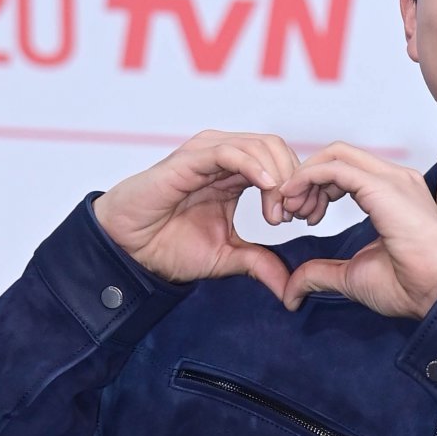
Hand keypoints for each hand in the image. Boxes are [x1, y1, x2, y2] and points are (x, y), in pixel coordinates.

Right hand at [90, 130, 322, 294]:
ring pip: (260, 145)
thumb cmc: (169, 246)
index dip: (301, 188)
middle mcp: (225, 158)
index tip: (306, 220)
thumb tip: (290, 289)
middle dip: (296, 181)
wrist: (130, 250)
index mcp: (236, 175)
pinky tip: (268, 188)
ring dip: (280, 177)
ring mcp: (208, 154)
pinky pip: (231, 151)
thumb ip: (260, 264)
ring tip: (279, 213)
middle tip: (297, 216)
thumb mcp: (227, 258)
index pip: (282, 164)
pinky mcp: (191, 159)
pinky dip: (255, 166)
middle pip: (277, 149)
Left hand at [277, 145, 436, 317]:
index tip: (302, 217)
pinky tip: (295, 200)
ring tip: (292, 209)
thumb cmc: (410, 286)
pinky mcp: (383, 186)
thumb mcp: (352, 277)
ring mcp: (391, 179)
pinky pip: (334, 168)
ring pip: (334, 155)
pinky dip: (308, 178)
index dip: (316, 188)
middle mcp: (394, 179)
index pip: (346, 170)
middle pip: (337, 156)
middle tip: (291, 212)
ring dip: (304, 178)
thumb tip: (292, 291)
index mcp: (393, 194)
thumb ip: (321, 274)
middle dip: (306, 179)